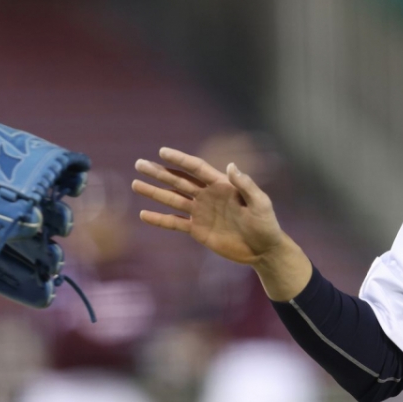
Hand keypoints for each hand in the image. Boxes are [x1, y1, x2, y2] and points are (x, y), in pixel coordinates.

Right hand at [133, 148, 312, 300]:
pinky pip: (175, 223)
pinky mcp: (198, 230)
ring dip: (154, 192)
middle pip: (179, 180)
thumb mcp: (260, 203)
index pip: (196, 168)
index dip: (180, 159)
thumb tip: (231, 166)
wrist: (263, 250)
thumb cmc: (266, 223)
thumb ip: (245, 185)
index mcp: (221, 184)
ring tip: (136, 184)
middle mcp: (207, 195)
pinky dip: (160, 220)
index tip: (162, 151)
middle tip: (139, 163)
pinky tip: (144, 215)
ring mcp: (201, 212)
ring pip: (173, 199)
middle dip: (159, 172)